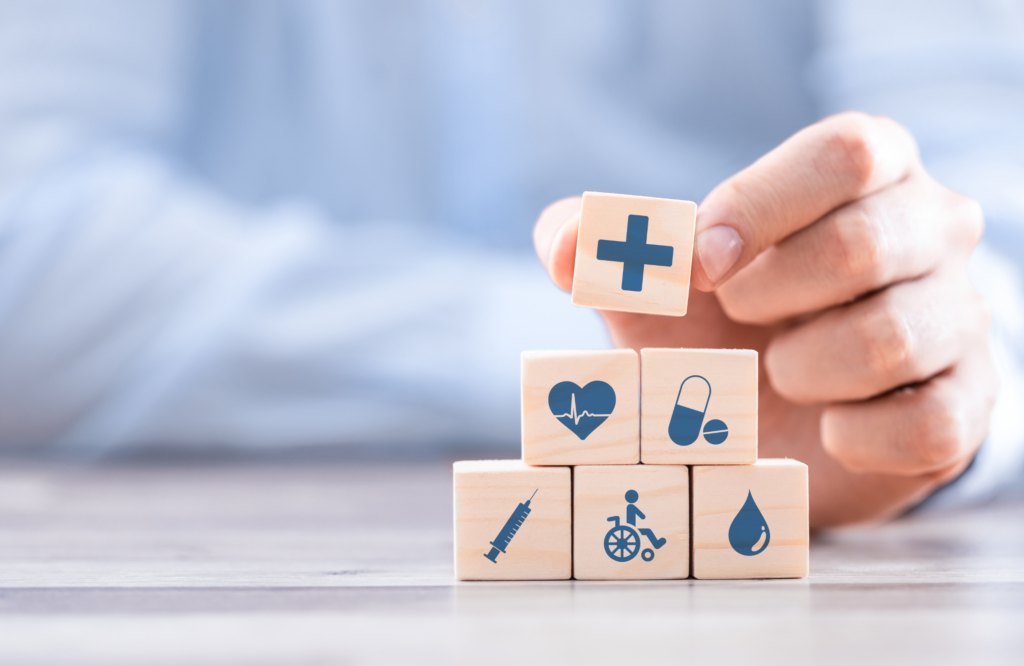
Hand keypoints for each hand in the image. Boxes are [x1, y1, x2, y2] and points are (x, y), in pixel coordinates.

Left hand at [533, 112, 997, 527]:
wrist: (774, 416)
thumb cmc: (718, 326)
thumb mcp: (654, 282)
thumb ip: (601, 250)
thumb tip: (569, 247)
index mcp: (867, 171)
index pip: (846, 153)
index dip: (760, 207)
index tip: (701, 266)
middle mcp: (933, 230)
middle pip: (864, 243)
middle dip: (768, 296)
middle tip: (739, 323)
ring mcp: (959, 317)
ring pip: (891, 338)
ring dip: (802, 370)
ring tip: (779, 374)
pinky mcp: (969, 405)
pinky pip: (926, 423)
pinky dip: (853, 436)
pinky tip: (826, 428)